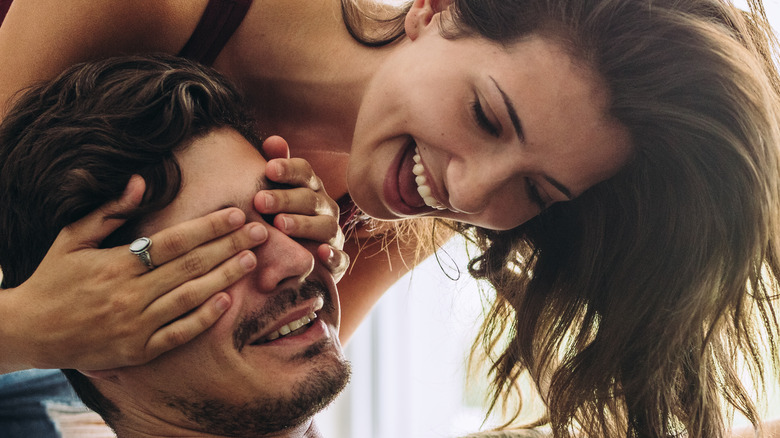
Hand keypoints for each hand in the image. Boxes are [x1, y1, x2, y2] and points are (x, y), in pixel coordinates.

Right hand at [3, 176, 267, 371]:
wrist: (29, 332)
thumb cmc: (52, 279)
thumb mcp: (70, 238)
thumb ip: (107, 210)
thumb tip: (141, 181)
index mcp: (115, 265)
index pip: (173, 241)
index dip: (208, 227)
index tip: (236, 214)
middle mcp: (128, 295)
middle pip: (190, 267)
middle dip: (229, 247)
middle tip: (260, 231)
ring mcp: (135, 325)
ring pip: (190, 298)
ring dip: (225, 277)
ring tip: (251, 259)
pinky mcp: (138, 350)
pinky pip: (179, 334)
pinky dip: (204, 318)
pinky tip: (227, 301)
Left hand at [255, 136, 347, 280]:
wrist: (295, 260)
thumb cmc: (280, 220)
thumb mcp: (274, 194)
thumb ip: (276, 169)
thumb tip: (273, 140)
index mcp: (311, 189)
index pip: (304, 173)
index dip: (288, 169)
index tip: (268, 168)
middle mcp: (325, 208)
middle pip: (310, 199)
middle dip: (285, 199)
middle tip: (260, 201)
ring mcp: (332, 236)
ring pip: (325, 227)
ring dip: (303, 225)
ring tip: (280, 225)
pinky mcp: (337, 262)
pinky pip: (340, 259)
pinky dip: (333, 256)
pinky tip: (320, 253)